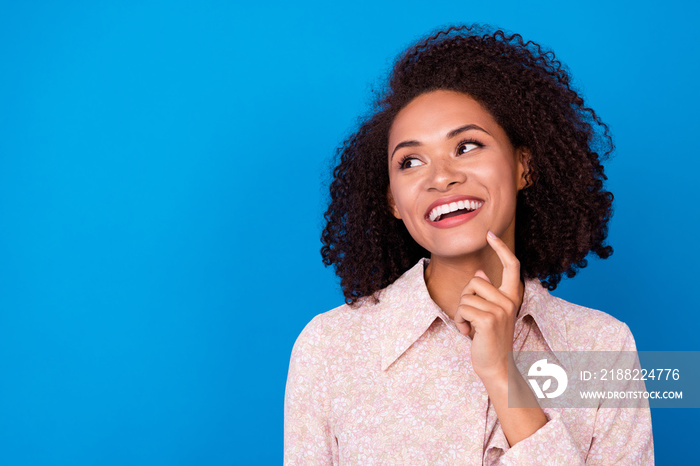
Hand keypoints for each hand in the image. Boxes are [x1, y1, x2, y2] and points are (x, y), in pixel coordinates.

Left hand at [454, 230, 522, 382]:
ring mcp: (501, 310)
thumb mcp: (489, 313)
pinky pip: (462, 309)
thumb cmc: (489, 339)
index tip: (490, 234)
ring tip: (471, 327)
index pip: (511, 265)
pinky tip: (469, 334)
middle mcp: (509, 301)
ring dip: (461, 313)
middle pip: (475, 281)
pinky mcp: (489, 319)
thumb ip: (486, 293)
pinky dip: (459, 322)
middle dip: (464, 298)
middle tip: (470, 317)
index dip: (501, 248)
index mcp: (511, 297)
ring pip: (466, 296)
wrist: (497, 367)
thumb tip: (480, 271)